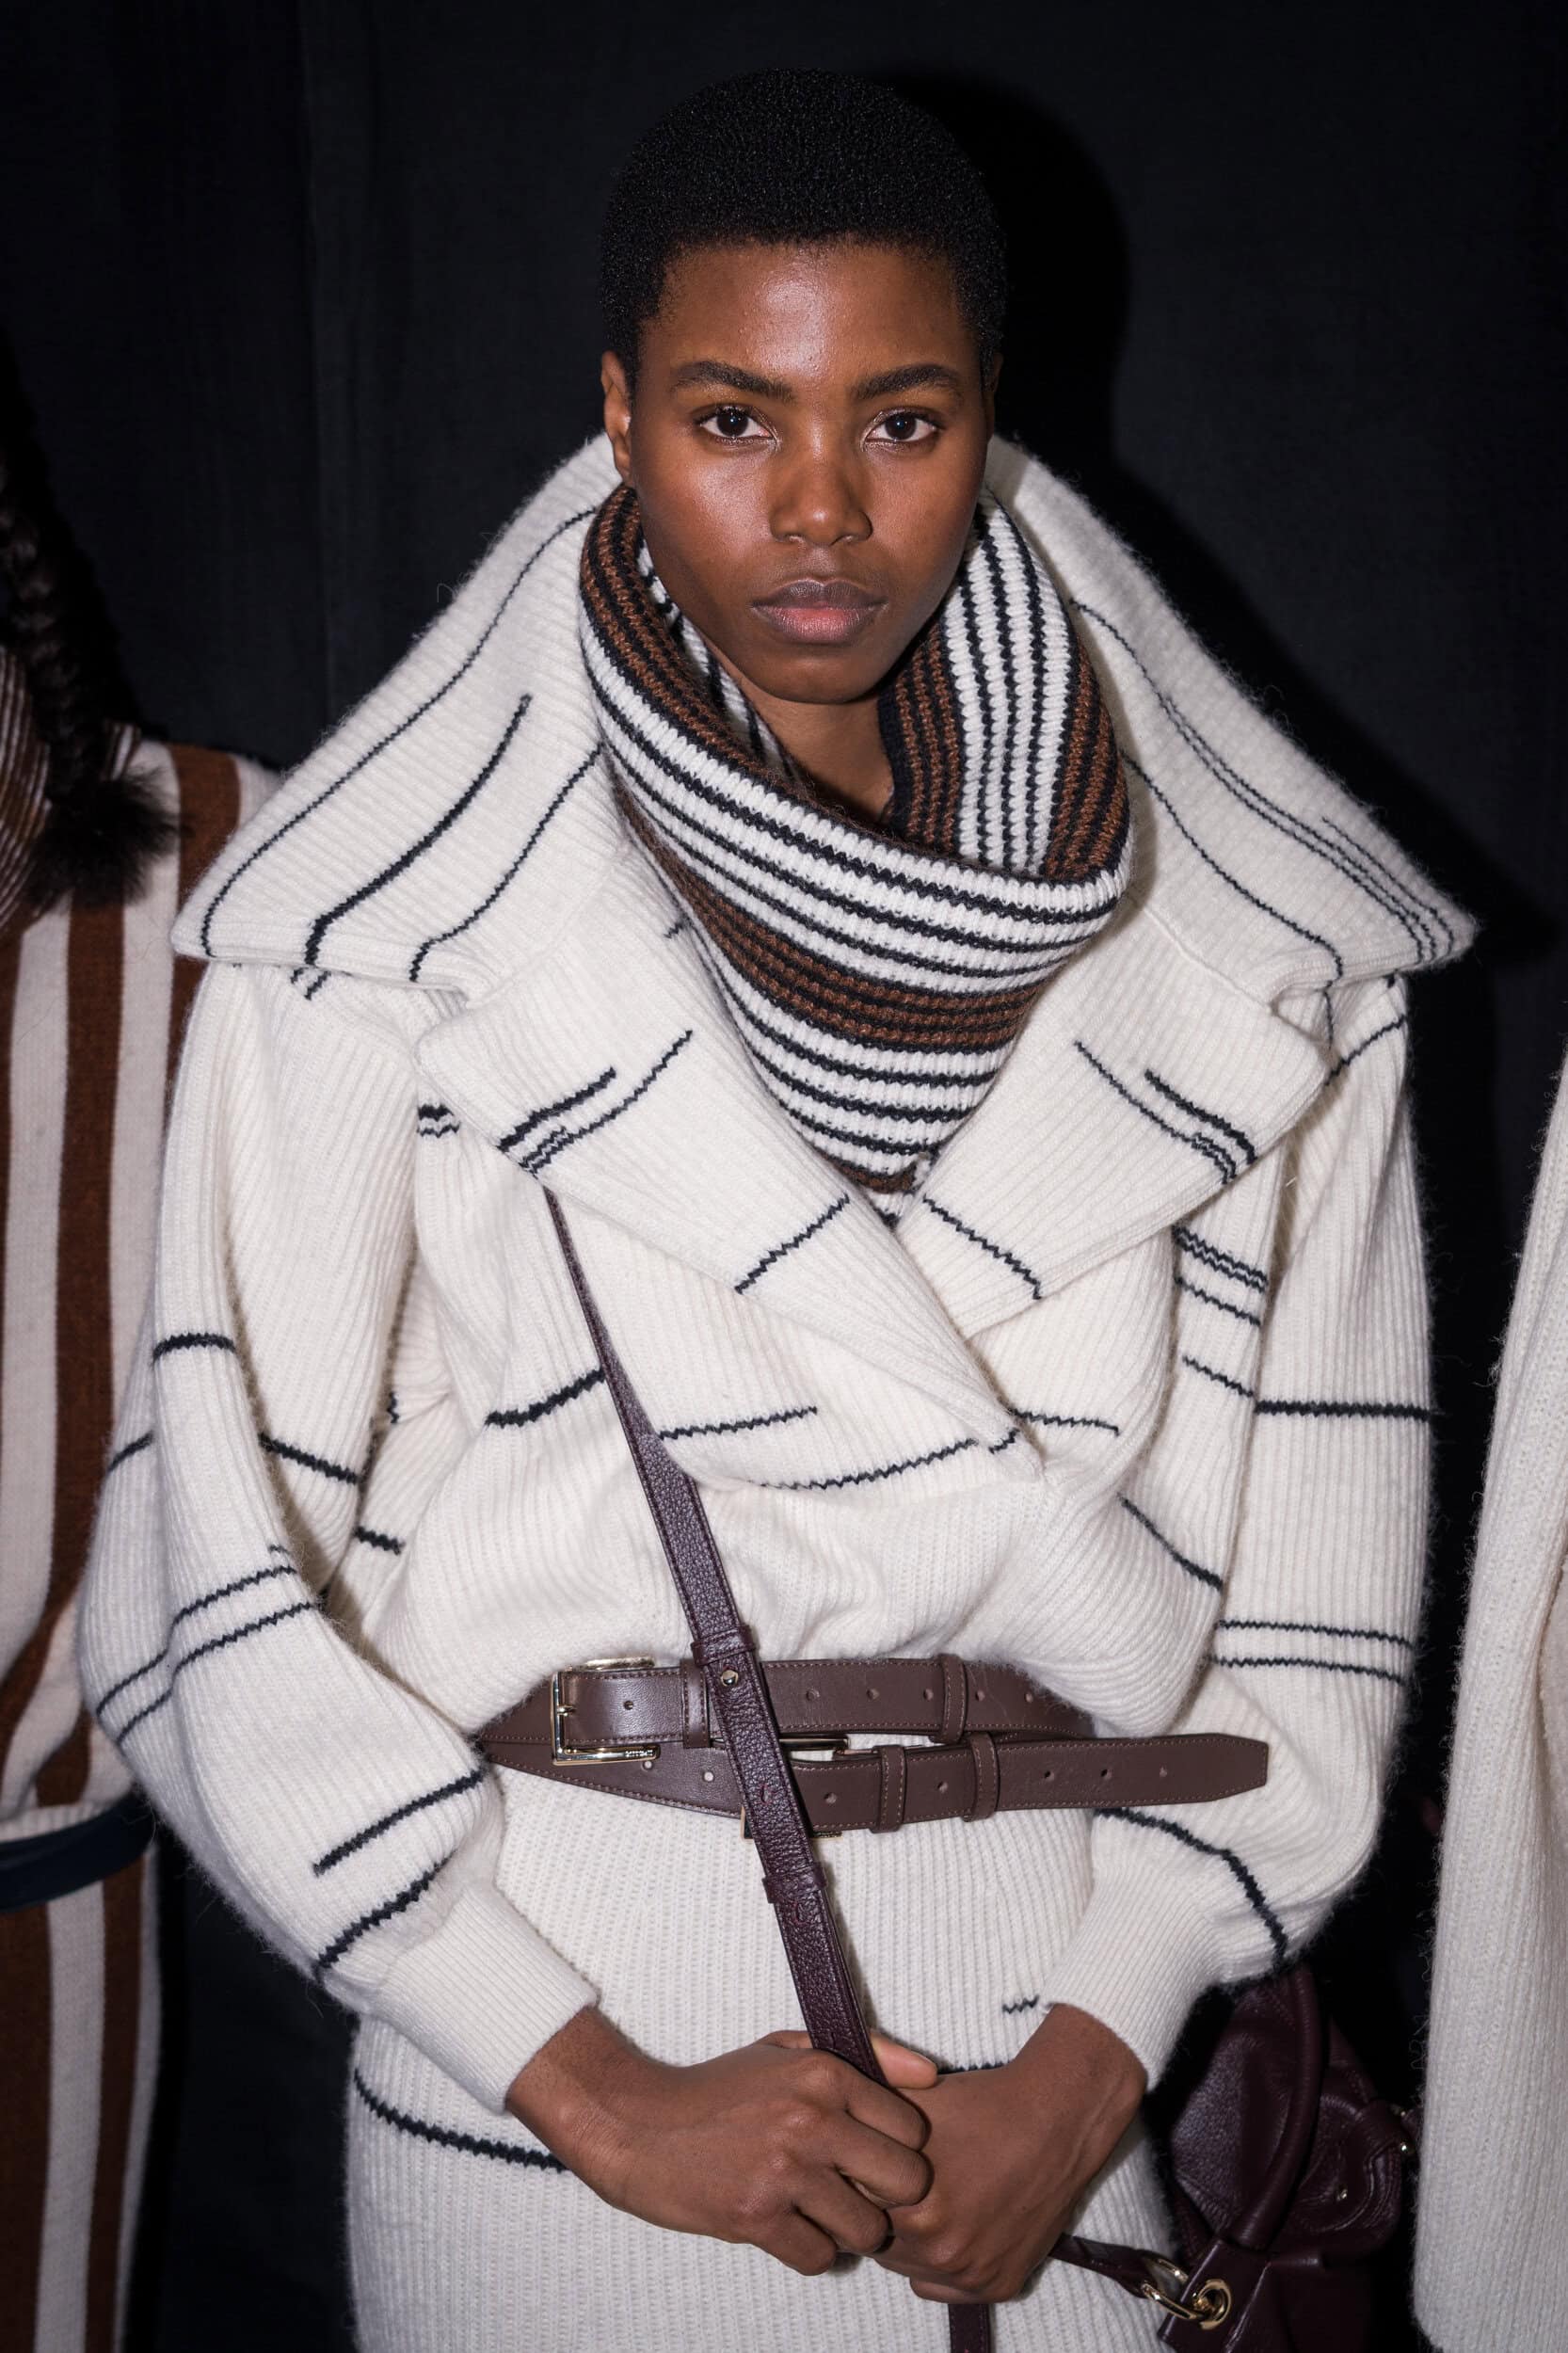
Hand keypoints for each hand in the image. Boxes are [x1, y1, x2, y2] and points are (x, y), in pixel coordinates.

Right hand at [506, 2008, 936, 2275]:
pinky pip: (818, 2258)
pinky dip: (808, 2251)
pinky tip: (787, 2226)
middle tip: (859, 2192)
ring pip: (868, 2230)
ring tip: (822, 2212)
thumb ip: (867, 2056)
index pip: (913, 2128)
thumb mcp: (788, 2050)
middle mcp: (811, 2119)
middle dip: (889, 2197)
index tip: (874, 2155)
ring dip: (850, 2230)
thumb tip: (931, 2076)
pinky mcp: (755, 2217)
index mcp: (825, 2073)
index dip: (901, 2150)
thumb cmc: (719, 2088)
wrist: (637, 2124)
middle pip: (906, 2183)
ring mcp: (784, 2170)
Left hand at [872, 2003, 1144, 2303]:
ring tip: (928, 2199)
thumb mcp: (911, 2103)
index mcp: (911, 2206)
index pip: (852, 2208)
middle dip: (881, 2213)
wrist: (1056, 2120)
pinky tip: (953, 2221)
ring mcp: (971, 2272)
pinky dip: (943, 2261)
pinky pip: (945, 2286)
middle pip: (879, 2242)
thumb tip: (824, 2135)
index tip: (859, 2166)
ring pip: (909, 2267)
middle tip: (894, 2184)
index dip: (853, 2183)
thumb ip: (862, 2123)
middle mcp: (940, 2249)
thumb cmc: (982, 2104)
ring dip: (909, 2240)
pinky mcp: (999, 2284)